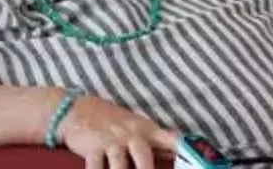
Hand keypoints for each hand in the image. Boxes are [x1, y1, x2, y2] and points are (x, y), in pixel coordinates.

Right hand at [58, 94, 178, 168]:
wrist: (77, 110)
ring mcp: (111, 142)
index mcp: (146, 130)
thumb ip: (157, 140)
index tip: (194, 160)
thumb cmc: (113, 121)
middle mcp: (131, 135)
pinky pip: (96, 168)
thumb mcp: (137, 126)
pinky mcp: (92, 149)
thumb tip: (181, 149)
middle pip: (143, 157)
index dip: (183, 149)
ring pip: (119, 167)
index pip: (170, 139)